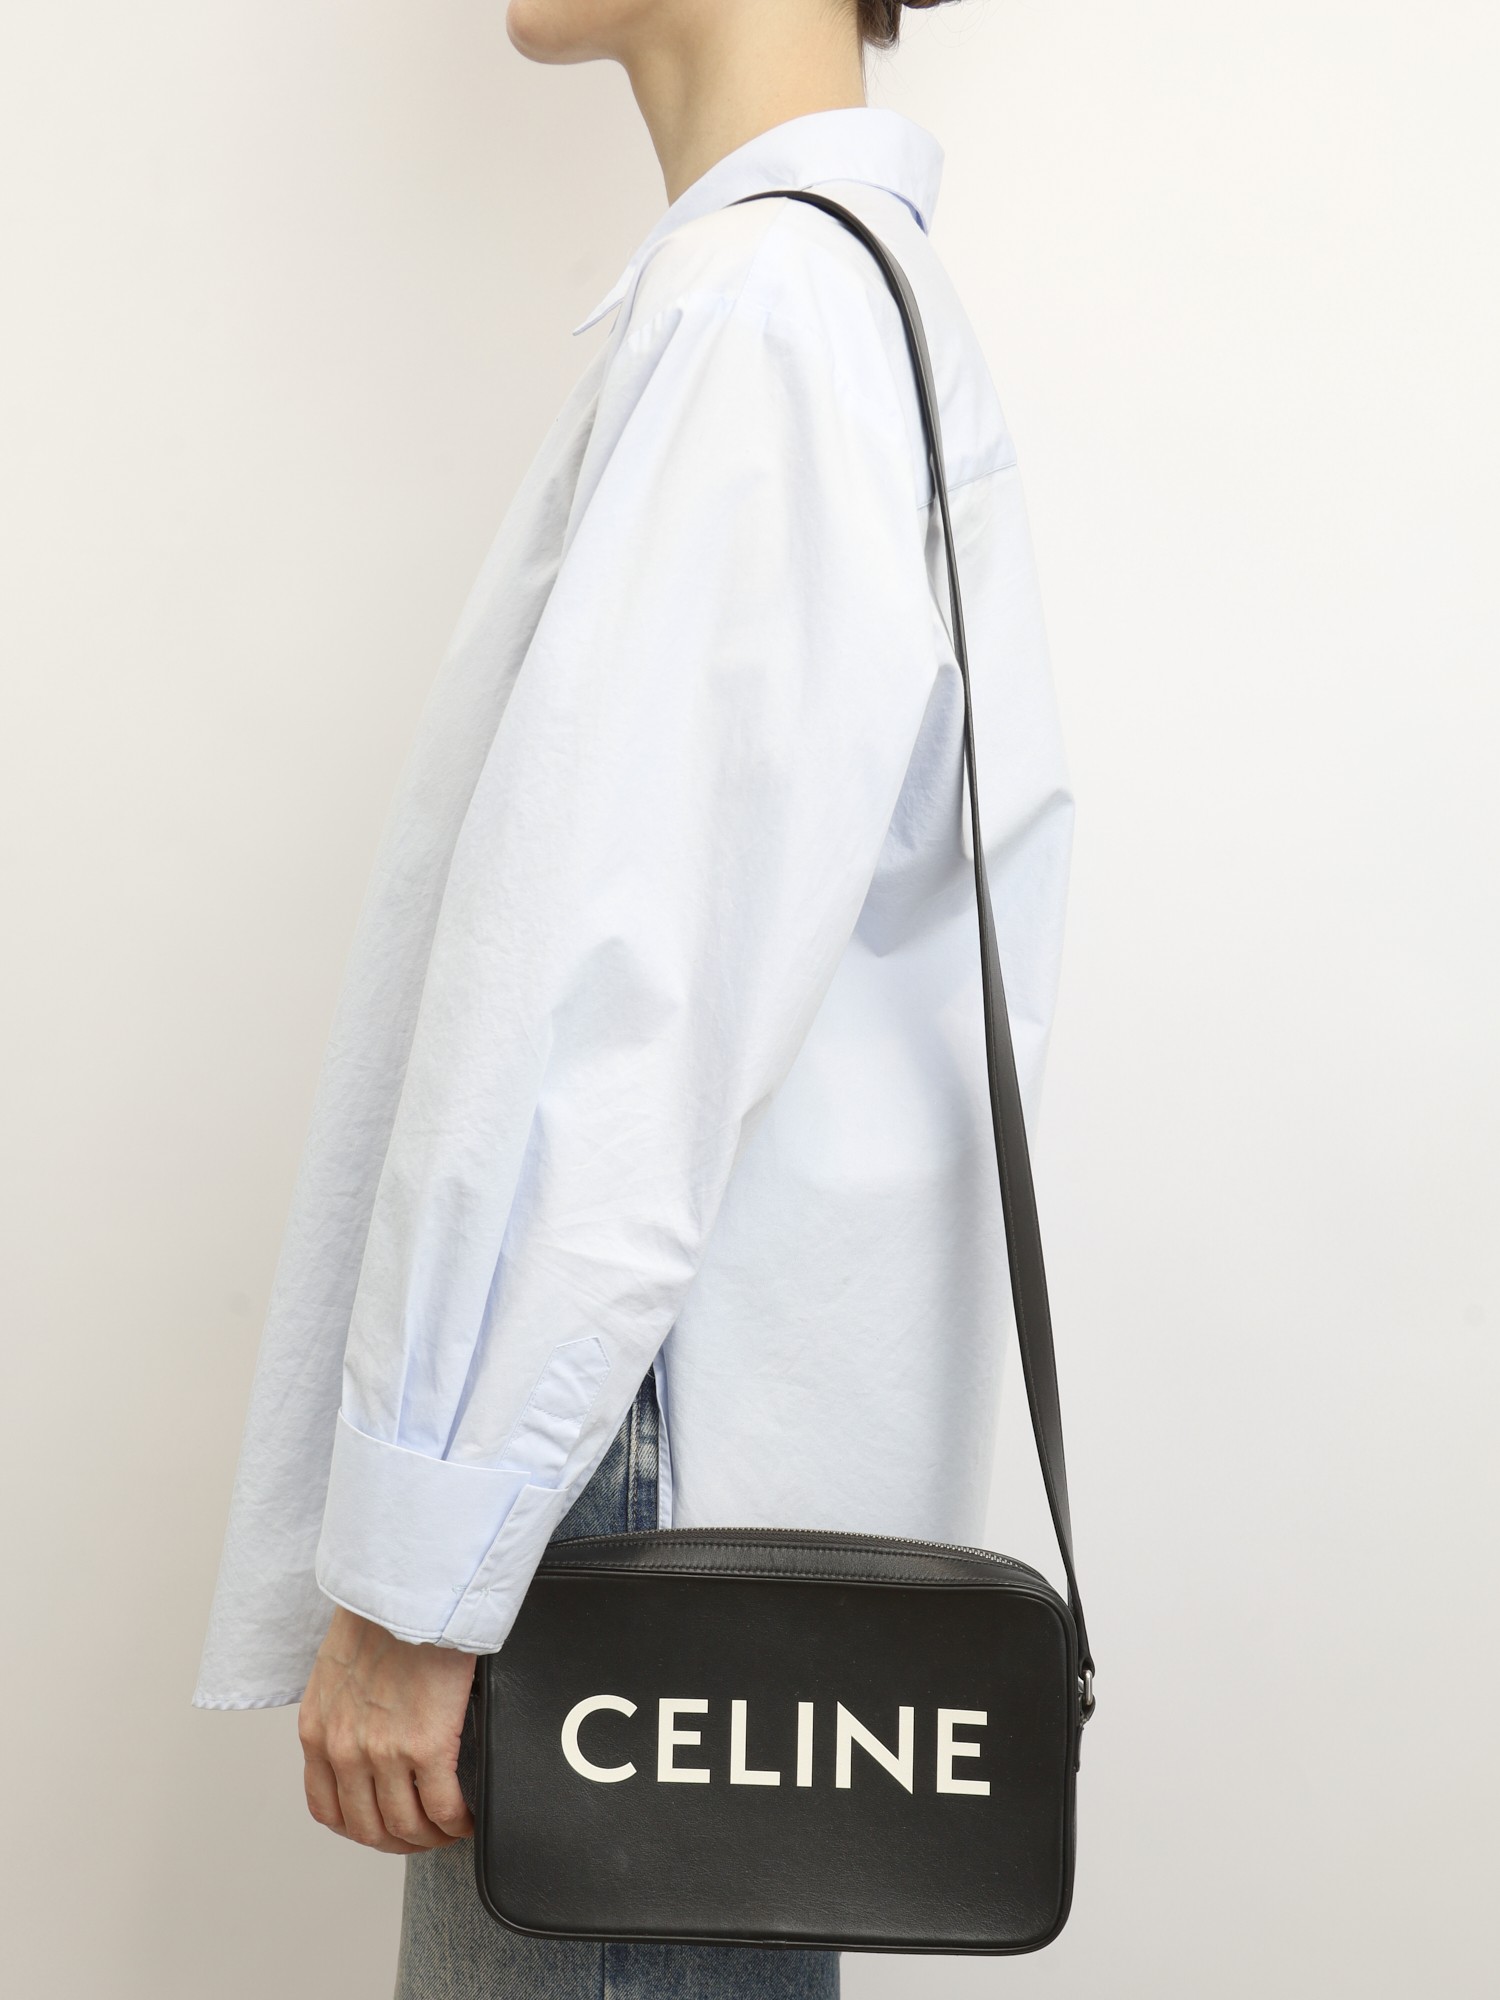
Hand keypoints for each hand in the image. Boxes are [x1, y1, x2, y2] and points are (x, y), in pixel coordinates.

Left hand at [298, 1605, 476, 1852]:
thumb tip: (370, 1728)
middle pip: (368, 1829)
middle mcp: (341, 1748)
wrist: (410, 1582)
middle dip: (400, 1841)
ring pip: (405, 1826)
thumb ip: (345, 1707)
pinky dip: (457, 1821)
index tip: (385, 1826)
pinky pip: (442, 1807)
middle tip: (426, 1835)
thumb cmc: (384, 1608)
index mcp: (317, 1729)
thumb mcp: (339, 1665)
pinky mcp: (425, 1744)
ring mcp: (382, 1751)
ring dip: (431, 1837)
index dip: (360, 1829)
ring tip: (451, 1827)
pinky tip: (468, 1814)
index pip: (327, 1808)